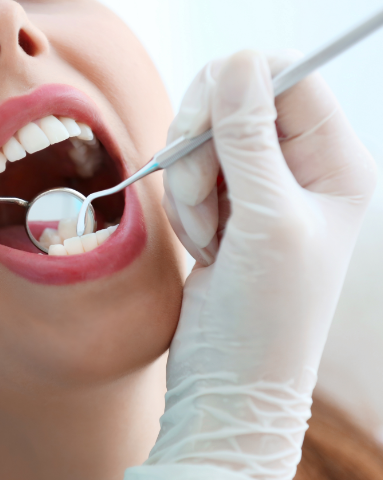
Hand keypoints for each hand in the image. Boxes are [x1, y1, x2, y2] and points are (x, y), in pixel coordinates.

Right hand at [115, 51, 376, 479]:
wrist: (232, 378)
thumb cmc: (267, 312)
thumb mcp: (267, 218)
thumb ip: (247, 136)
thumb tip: (233, 60)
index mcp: (335, 163)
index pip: (286, 79)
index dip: (238, 88)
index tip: (204, 126)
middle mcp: (300, 168)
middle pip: (235, 102)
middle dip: (203, 146)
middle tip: (202, 194)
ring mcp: (258, 188)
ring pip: (202, 140)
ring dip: (190, 186)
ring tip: (209, 238)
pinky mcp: (224, 208)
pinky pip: (188, 175)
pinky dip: (185, 207)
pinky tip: (204, 246)